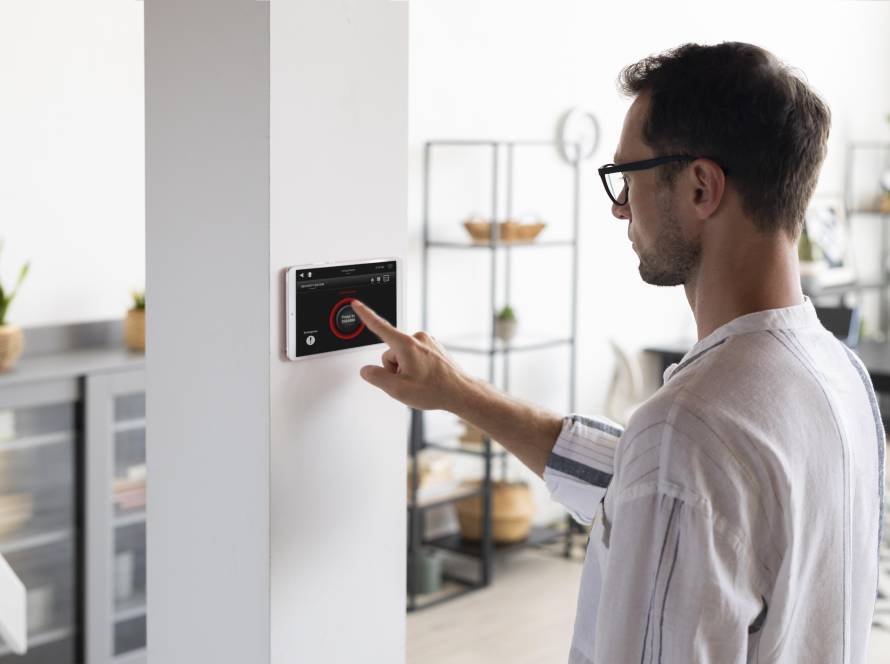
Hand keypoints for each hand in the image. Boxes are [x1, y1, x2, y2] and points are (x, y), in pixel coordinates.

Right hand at [351, 299, 471, 411]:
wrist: (461, 392)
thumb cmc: (435, 389)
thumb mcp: (398, 389)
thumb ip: (377, 378)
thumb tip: (367, 370)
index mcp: (406, 344)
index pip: (379, 326)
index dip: (365, 315)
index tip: (357, 304)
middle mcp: (417, 338)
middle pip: (391, 352)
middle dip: (394, 368)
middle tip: (409, 382)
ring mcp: (427, 342)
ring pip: (403, 355)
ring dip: (406, 368)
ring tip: (420, 381)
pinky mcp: (434, 348)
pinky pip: (415, 356)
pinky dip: (416, 367)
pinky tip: (426, 378)